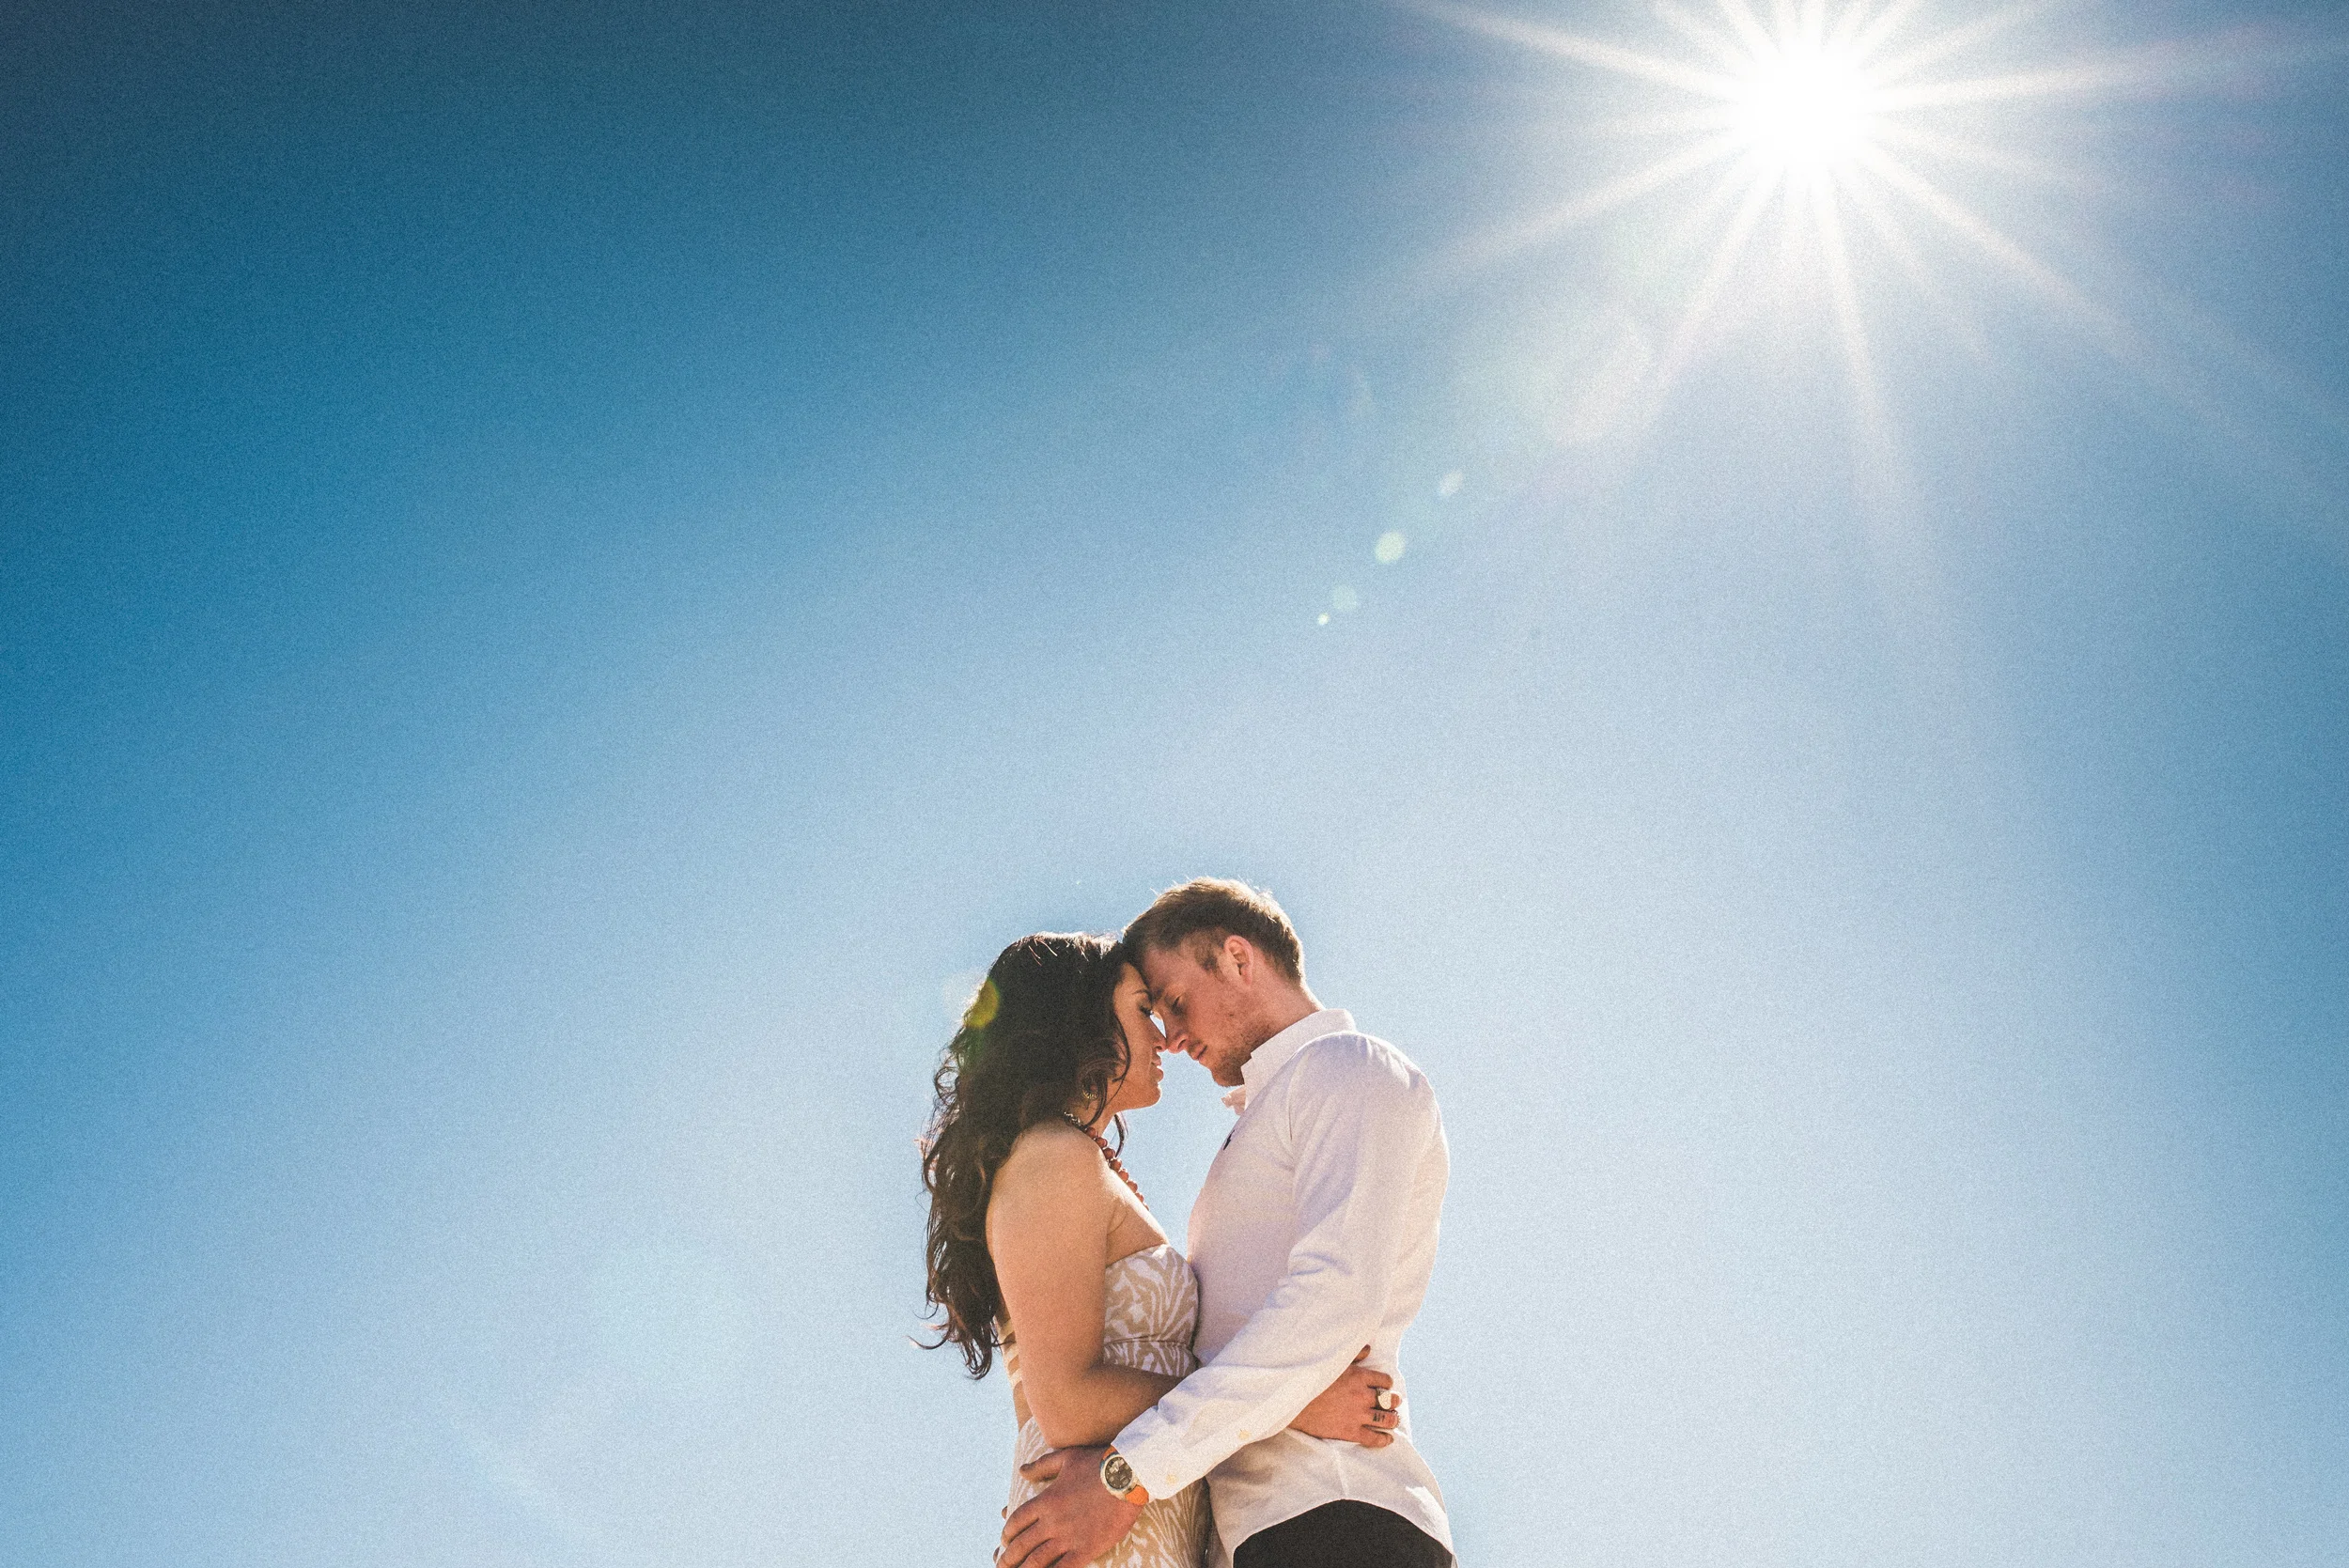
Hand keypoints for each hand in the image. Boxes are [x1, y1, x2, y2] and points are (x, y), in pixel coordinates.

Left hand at [1000, 1445, 1145, 1567]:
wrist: (1128, 1475)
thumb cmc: (1098, 1463)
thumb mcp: (1066, 1458)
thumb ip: (1041, 1466)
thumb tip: (1021, 1471)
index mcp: (1046, 1500)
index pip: (1017, 1521)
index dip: (1007, 1533)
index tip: (1004, 1541)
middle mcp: (1052, 1521)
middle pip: (1021, 1544)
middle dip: (1007, 1558)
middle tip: (1001, 1564)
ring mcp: (1068, 1537)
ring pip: (1037, 1561)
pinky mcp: (1085, 1549)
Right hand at [1287, 1346, 1399, 1447]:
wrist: (1294, 1402)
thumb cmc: (1311, 1379)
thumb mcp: (1333, 1361)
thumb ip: (1353, 1354)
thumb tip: (1369, 1348)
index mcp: (1359, 1377)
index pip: (1384, 1380)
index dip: (1387, 1383)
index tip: (1386, 1386)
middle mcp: (1362, 1396)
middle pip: (1387, 1400)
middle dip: (1394, 1401)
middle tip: (1395, 1402)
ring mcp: (1357, 1415)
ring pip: (1384, 1419)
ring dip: (1392, 1419)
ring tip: (1394, 1420)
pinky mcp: (1350, 1431)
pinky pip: (1373, 1438)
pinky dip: (1383, 1439)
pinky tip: (1388, 1439)